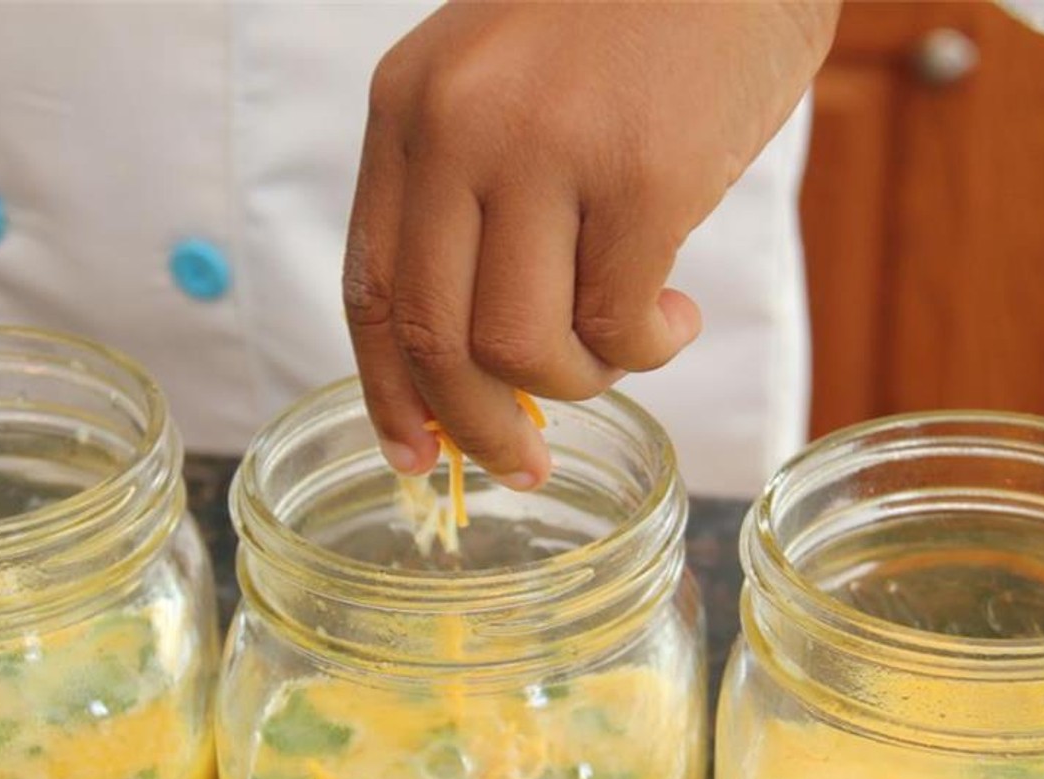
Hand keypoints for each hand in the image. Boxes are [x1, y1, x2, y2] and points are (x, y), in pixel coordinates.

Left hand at [344, 0, 838, 485]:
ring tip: (623, 349)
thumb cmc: (628, 16)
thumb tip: (486, 360)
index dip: (387, 391)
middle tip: (522, 468)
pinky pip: (617, 324)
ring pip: (519, 347)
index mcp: (408, 108)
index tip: (413, 454)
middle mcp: (456, 127)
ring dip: (575, 384)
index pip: (369, 287)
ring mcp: (544, 146)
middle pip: (433, 337)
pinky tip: (674, 317)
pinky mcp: (642, 171)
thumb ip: (475, 200)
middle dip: (476, 428)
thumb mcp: (503, 84)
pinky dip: (645, 351)